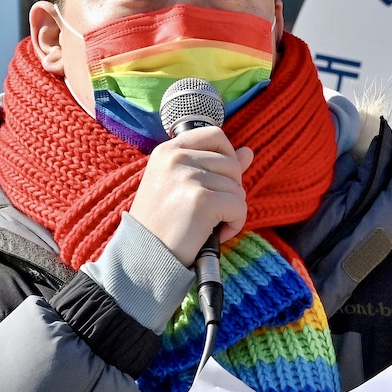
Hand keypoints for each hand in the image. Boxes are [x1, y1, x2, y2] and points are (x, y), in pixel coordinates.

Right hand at [129, 127, 255, 264]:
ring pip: (238, 188)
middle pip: (232, 164)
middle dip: (230, 191)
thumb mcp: (181, 186)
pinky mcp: (202, 200)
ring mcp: (188, 177)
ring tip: (207, 225)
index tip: (218, 181)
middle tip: (209, 211)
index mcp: (168, 150)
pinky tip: (214, 234)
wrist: (143, 256)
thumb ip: (215, 166)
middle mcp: (176, 158)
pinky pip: (239, 207)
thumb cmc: (162, 224)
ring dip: (230, 211)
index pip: (215, 135)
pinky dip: (234, 225)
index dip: (227, 158)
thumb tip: (248, 152)